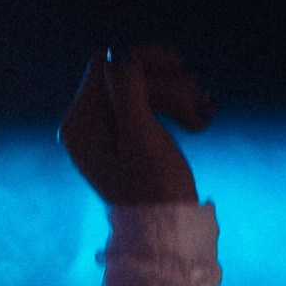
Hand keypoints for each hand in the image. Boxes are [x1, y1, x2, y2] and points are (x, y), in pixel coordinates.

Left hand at [58, 44, 214, 206]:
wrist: (168, 234)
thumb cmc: (155, 192)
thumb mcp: (143, 138)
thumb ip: (129, 93)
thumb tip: (118, 50)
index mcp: (79, 125)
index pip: (108, 66)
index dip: (146, 60)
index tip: (184, 71)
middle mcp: (84, 125)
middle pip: (128, 76)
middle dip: (168, 84)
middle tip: (203, 103)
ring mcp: (103, 131)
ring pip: (144, 88)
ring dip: (179, 96)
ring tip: (206, 114)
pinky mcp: (124, 137)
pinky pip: (150, 105)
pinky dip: (176, 108)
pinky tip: (201, 120)